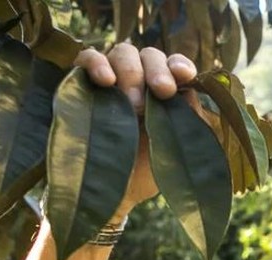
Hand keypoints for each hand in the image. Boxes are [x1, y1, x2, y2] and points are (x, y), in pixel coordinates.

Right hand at [73, 44, 196, 218]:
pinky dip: (96, 63)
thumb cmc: (147, 170)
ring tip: (133, 104)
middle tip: (162, 92)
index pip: (175, 66)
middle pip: (151, 55)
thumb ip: (189, 120)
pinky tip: (105, 81)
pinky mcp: (81, 83)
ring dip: (132, 71)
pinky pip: (86, 58)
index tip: (185, 76)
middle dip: (158, 71)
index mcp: (166, 92)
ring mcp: (110, 80)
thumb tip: (190, 94)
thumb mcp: (177, 148)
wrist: (111, 195)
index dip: (180, 65)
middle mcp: (140, 81)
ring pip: (123, 53)